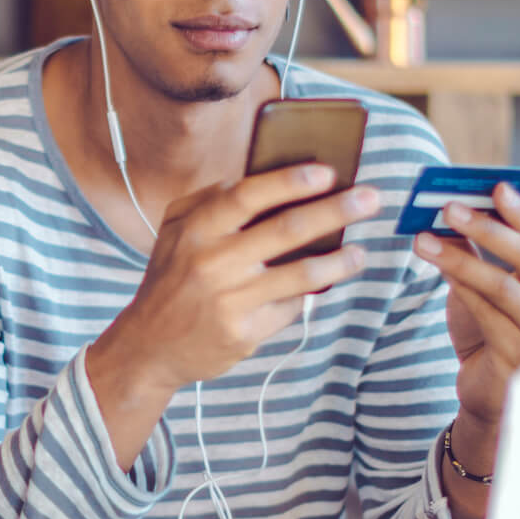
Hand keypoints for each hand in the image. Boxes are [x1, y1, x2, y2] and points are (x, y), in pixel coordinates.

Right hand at [92, 163, 379, 395]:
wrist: (149, 346)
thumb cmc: (172, 278)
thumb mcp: (176, 231)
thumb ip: (212, 201)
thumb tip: (268, 180)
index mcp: (195, 229)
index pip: (248, 196)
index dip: (290, 181)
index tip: (328, 172)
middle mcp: (211, 262)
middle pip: (286, 230)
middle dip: (334, 211)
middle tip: (370, 199)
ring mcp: (229, 300)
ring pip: (300, 274)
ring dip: (340, 260)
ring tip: (361, 252)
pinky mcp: (244, 333)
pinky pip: (290, 307)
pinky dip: (307, 294)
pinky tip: (320, 285)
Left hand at [414, 183, 519, 435]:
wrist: (489, 385)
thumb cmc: (492, 326)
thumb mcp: (487, 281)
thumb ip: (477, 246)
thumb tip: (452, 204)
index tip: (495, 186)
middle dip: (487, 228)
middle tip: (449, 207)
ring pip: (502, 285)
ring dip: (459, 258)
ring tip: (423, 240)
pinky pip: (485, 313)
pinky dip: (458, 287)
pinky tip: (437, 269)